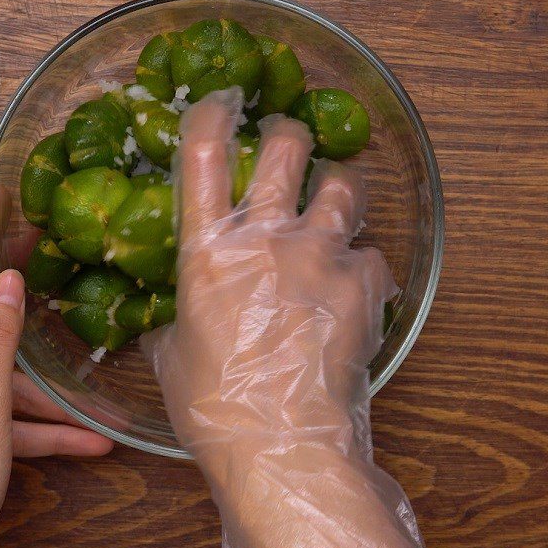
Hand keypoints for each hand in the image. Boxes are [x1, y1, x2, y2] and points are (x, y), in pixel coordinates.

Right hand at [146, 89, 449, 547]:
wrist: (283, 446)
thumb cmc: (215, 407)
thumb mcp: (174, 355)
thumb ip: (175, 315)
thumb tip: (173, 309)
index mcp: (208, 250)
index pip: (205, 157)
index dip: (213, 115)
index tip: (222, 100)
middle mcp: (266, 237)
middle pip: (288, 148)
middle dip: (291, 136)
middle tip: (291, 144)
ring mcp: (320, 256)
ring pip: (346, 185)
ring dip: (340, 189)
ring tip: (336, 205)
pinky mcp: (362, 284)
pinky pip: (373, 253)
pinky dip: (363, 263)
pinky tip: (355, 285)